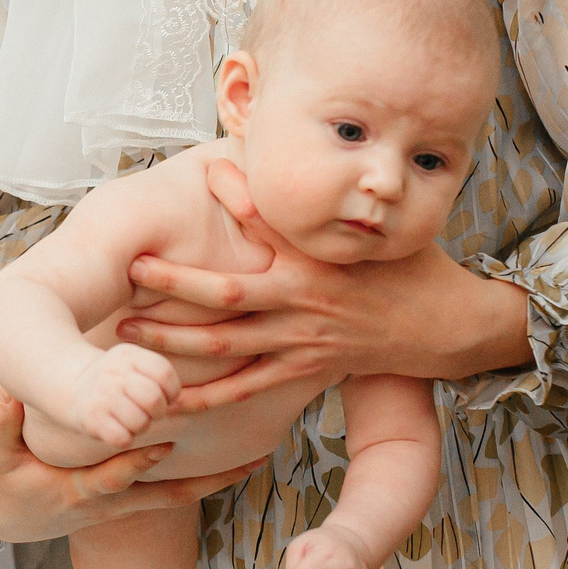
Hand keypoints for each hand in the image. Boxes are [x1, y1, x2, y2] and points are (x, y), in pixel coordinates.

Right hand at [0, 385, 260, 542]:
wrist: (9, 518)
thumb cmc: (1, 480)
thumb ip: (1, 425)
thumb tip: (7, 392)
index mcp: (76, 492)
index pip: (112, 477)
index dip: (137, 463)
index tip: (163, 444)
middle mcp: (109, 503)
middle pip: (164, 495)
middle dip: (203, 480)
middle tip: (241, 461)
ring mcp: (124, 505)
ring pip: (178, 497)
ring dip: (216, 482)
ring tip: (257, 461)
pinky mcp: (132, 500)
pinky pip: (176, 494)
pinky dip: (206, 481)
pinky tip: (239, 463)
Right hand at [67, 344, 181, 446]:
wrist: (70, 385)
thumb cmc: (117, 380)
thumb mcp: (135, 364)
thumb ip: (160, 375)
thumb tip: (186, 402)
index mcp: (128, 354)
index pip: (164, 373)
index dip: (171, 391)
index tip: (164, 397)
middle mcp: (112, 372)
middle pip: (153, 399)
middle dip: (158, 412)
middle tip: (150, 413)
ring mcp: (100, 395)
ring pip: (140, 422)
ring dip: (141, 427)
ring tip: (132, 420)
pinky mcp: (90, 419)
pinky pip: (122, 438)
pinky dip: (125, 438)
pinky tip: (117, 429)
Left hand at [118, 158, 528, 410]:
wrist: (445, 323)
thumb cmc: (397, 262)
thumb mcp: (352, 226)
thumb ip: (286, 205)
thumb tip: (227, 167)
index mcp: (310, 260)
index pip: (249, 244)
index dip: (204, 236)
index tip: (152, 236)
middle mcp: (302, 302)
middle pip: (224, 304)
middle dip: (169, 297)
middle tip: (122, 291)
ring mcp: (303, 341)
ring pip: (227, 350)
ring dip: (173, 347)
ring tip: (123, 342)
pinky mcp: (305, 368)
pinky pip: (248, 389)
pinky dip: (208, 398)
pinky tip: (170, 402)